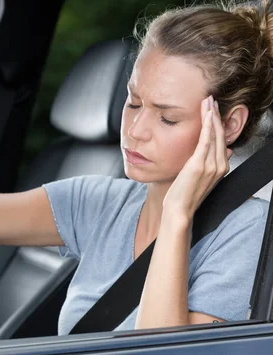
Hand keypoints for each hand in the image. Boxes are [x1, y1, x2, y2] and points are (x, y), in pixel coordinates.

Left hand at [163, 95, 232, 218]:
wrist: (178, 210)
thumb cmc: (183, 194)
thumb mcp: (199, 176)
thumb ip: (210, 162)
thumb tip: (222, 150)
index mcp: (220, 167)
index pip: (220, 139)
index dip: (217, 122)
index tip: (212, 108)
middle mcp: (219, 165)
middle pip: (220, 134)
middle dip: (216, 115)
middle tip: (211, 98)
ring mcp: (211, 166)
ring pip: (214, 135)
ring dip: (211, 116)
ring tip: (208, 101)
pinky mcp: (199, 165)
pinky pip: (206, 141)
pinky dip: (207, 126)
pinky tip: (207, 114)